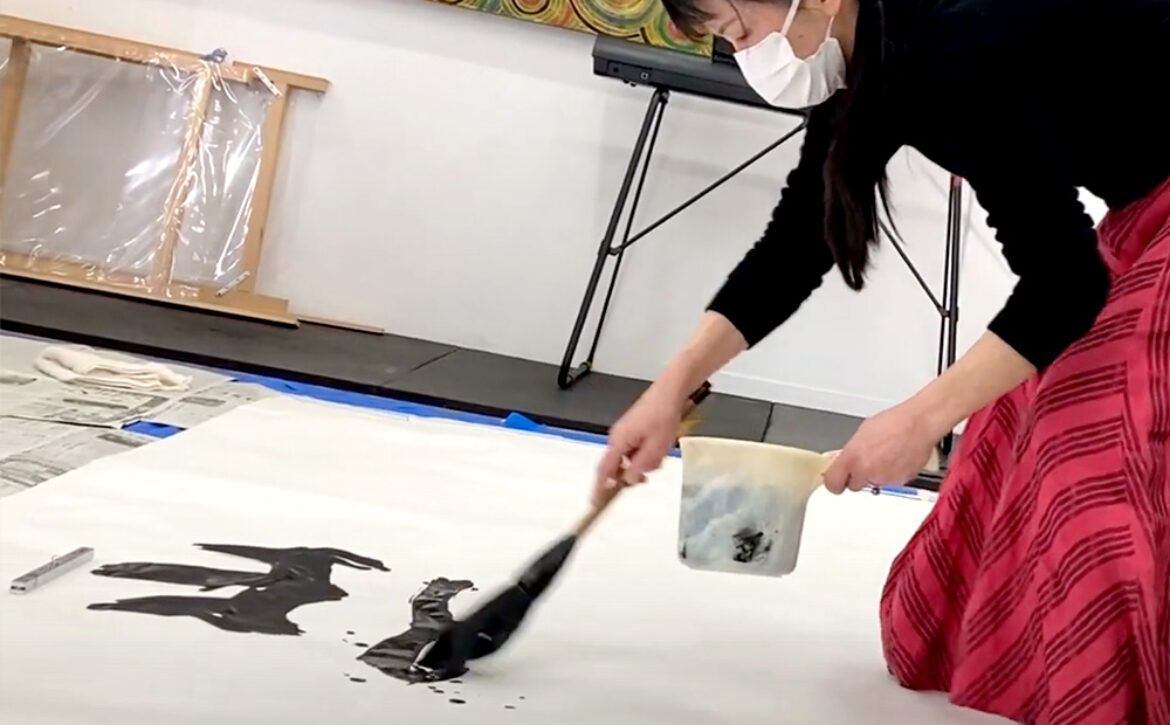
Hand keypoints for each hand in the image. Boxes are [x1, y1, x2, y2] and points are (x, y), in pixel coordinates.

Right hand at [593, 383, 687, 506]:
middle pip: (618, 466)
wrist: (670, 392)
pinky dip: (647, 452)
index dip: (599, 488)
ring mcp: (624, 433)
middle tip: (652, 465)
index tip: (595, 503)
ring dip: (645, 461)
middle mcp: (616, 438)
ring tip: (661, 449)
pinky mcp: (633, 429)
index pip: (603, 471)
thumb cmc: (662, 417)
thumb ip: (639, 467)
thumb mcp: (655, 449)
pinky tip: (660, 444)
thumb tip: (627, 480)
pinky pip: (635, 449)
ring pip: (630, 458)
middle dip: (635, 471)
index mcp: (618, 442)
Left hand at [822, 399, 940, 493]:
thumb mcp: (862, 433)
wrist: (919, 424)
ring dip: (876, 475)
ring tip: (885, 456)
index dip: (834, 483)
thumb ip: (851, 452)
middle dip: (857, 477)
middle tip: (865, 463)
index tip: (835, 481)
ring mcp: (884, 479)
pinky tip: (895, 459)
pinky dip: (891, 475)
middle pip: (854, 486)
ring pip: (873, 484)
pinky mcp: (900, 482)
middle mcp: (866, 471)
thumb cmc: (893, 423)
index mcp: (852, 458)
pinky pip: (890, 483)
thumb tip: (845, 460)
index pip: (833, 483)